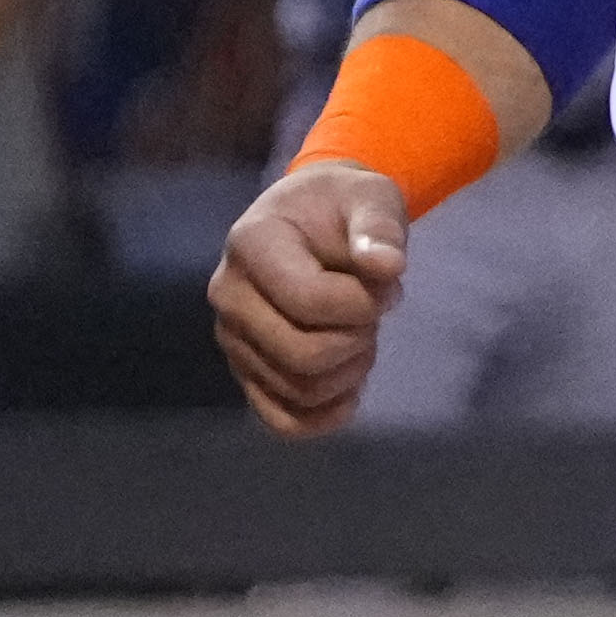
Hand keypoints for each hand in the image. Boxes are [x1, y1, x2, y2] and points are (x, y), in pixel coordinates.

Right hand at [208, 159, 410, 432]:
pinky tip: (350, 388)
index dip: (365, 303)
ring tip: (359, 334)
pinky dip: (324, 416)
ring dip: (350, 372)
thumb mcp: (370, 196)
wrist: (311, 219)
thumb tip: (387, 266)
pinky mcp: (245, 370)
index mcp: (252, 244)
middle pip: (303, 356)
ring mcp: (232, 338)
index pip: (310, 301)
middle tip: (372, 315)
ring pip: (300, 390)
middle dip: (358, 340)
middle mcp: (228, 294)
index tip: (386, 281)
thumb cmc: (341, 206)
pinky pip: (282, 420)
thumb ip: (380, 227)